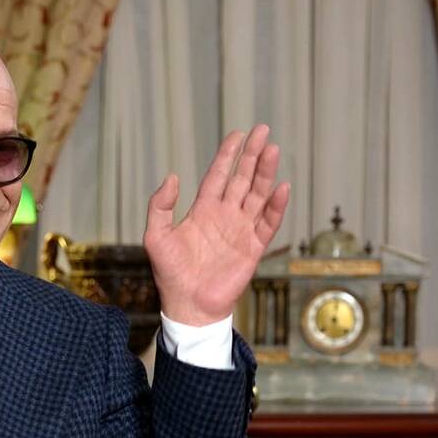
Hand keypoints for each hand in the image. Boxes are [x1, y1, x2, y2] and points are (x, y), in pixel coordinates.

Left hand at [143, 124, 290, 325]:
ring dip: (266, 174)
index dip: (228, 155)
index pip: (219, 175)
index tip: (238, 134)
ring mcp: (241, 231)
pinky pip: (268, 224)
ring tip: (273, 150)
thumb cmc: (170, 274)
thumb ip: (160, 206)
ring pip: (258, 196)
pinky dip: (276, 207)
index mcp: (203, 210)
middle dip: (252, 155)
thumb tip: (173, 177)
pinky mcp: (253, 249)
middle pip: (243, 179)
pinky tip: (281, 188)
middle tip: (263, 131)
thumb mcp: (156, 236)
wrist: (188, 306)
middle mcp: (225, 216)